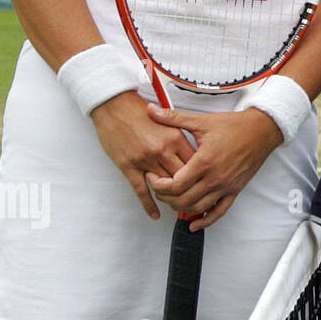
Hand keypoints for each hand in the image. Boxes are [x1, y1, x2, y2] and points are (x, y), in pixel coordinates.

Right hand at [89, 91, 195, 220]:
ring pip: (163, 186)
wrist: (114, 106)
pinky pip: (140, 190)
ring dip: (171, 197)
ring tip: (178, 207)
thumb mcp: (167, 122)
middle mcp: (162, 150)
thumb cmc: (140, 111)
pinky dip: (149, 204)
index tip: (206, 183)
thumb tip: (194, 154)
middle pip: (182, 177)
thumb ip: (180, 138)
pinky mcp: (128, 166)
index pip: (194, 162)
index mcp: (175, 138)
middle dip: (189, 189)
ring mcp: (145, 160)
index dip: (201, 175)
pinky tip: (155, 214)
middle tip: (195, 199)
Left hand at [142, 103, 282, 229]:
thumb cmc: (234, 125)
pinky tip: (194, 223)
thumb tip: (151, 110)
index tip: (153, 178)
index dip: (159, 185)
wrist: (262, 130)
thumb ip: (174, 117)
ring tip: (172, 199)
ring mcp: (226, 186)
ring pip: (198, 208)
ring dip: (180, 208)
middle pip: (183, 200)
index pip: (175, 185)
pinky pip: (219, 212)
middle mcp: (215, 178)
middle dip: (165, 197)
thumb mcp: (202, 121)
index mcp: (205, 161)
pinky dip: (205, 221)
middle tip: (158, 188)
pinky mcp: (235, 190)